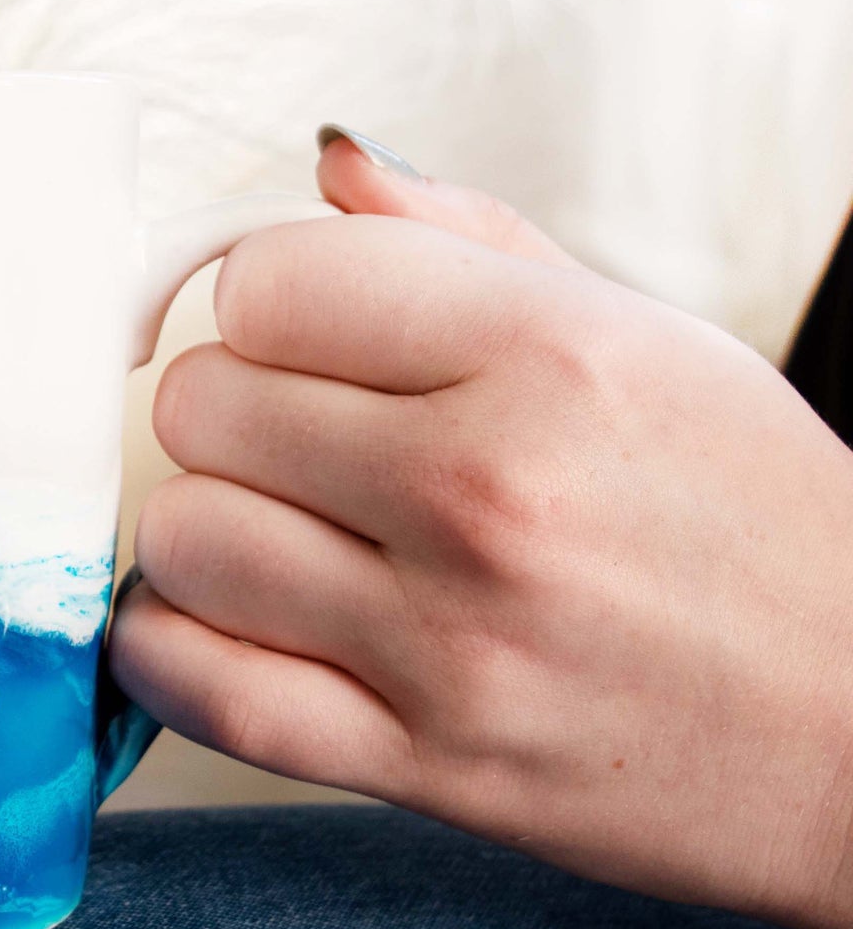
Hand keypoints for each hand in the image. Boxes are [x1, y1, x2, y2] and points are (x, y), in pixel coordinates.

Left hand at [111, 129, 852, 928]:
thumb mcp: (644, 333)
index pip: (268, 279)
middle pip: (201, 402)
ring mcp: (449, 643)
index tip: (298, 331)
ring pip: (180, 539)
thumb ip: (462, 234)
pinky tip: (228, 618)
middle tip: (297, 434)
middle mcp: (486, 493)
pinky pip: (197, 689)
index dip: (266, 300)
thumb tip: (328, 161)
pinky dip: (174, 647)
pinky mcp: (425, 767)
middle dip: (230, 407)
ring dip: (204, 527)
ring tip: (278, 530)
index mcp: (545, 355)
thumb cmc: (755, 518)